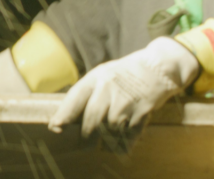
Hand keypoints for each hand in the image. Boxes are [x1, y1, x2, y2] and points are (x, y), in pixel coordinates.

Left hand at [48, 37, 199, 136]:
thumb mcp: (104, 74)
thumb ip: (87, 92)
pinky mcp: (141, 113)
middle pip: (90, 122)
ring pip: (109, 133)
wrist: (158, 67)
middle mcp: (109, 89)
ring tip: (109, 138)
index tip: (55, 127)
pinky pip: (127, 139)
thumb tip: (65, 118)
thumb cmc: (126, 73)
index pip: (75, 98)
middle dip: (86, 138)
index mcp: (98, 77)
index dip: (63, 115)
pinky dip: (124, 145)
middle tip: (84, 145)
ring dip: (107, 142)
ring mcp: (125, 102)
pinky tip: (125, 138)